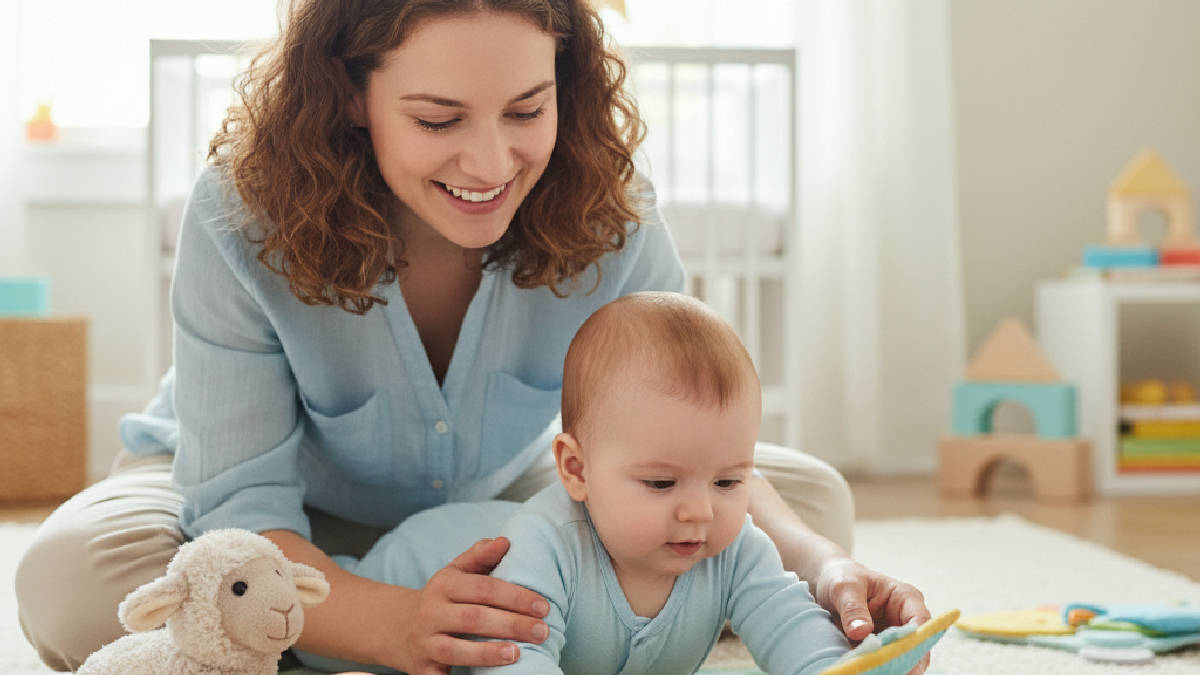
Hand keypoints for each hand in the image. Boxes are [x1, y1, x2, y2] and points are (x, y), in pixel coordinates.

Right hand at [398, 537, 550, 674]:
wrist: (400, 628)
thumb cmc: (443, 598)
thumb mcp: (457, 572)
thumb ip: (481, 556)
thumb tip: (505, 542)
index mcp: (443, 585)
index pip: (484, 588)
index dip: (515, 597)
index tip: (543, 606)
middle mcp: (431, 612)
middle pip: (474, 618)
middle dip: (511, 625)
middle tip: (542, 631)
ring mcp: (425, 642)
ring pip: (456, 649)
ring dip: (488, 653)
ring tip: (517, 654)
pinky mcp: (422, 669)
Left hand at [812, 557, 930, 674]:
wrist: (828, 583)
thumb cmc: (842, 577)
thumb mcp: (844, 587)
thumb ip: (853, 608)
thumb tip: (861, 632)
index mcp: (905, 598)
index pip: (920, 623)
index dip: (915, 642)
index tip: (901, 658)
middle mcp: (905, 620)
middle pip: (915, 647)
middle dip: (903, 661)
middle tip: (884, 672)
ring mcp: (894, 637)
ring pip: (902, 659)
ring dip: (889, 668)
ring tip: (872, 672)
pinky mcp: (880, 649)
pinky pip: (884, 664)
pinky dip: (877, 669)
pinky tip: (865, 671)